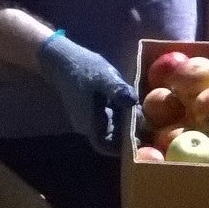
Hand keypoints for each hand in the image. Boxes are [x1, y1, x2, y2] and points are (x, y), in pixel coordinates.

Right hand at [36, 33, 137, 155]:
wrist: (63, 59)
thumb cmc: (82, 68)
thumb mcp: (103, 76)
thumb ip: (117, 89)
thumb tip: (133, 101)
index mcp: (88, 123)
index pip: (105, 146)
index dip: (121, 148)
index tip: (139, 141)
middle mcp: (88, 124)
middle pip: (110, 138)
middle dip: (128, 133)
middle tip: (145, 123)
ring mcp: (88, 117)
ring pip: (110, 127)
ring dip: (125, 123)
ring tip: (140, 112)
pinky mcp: (91, 108)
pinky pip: (108, 117)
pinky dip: (120, 113)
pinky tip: (131, 103)